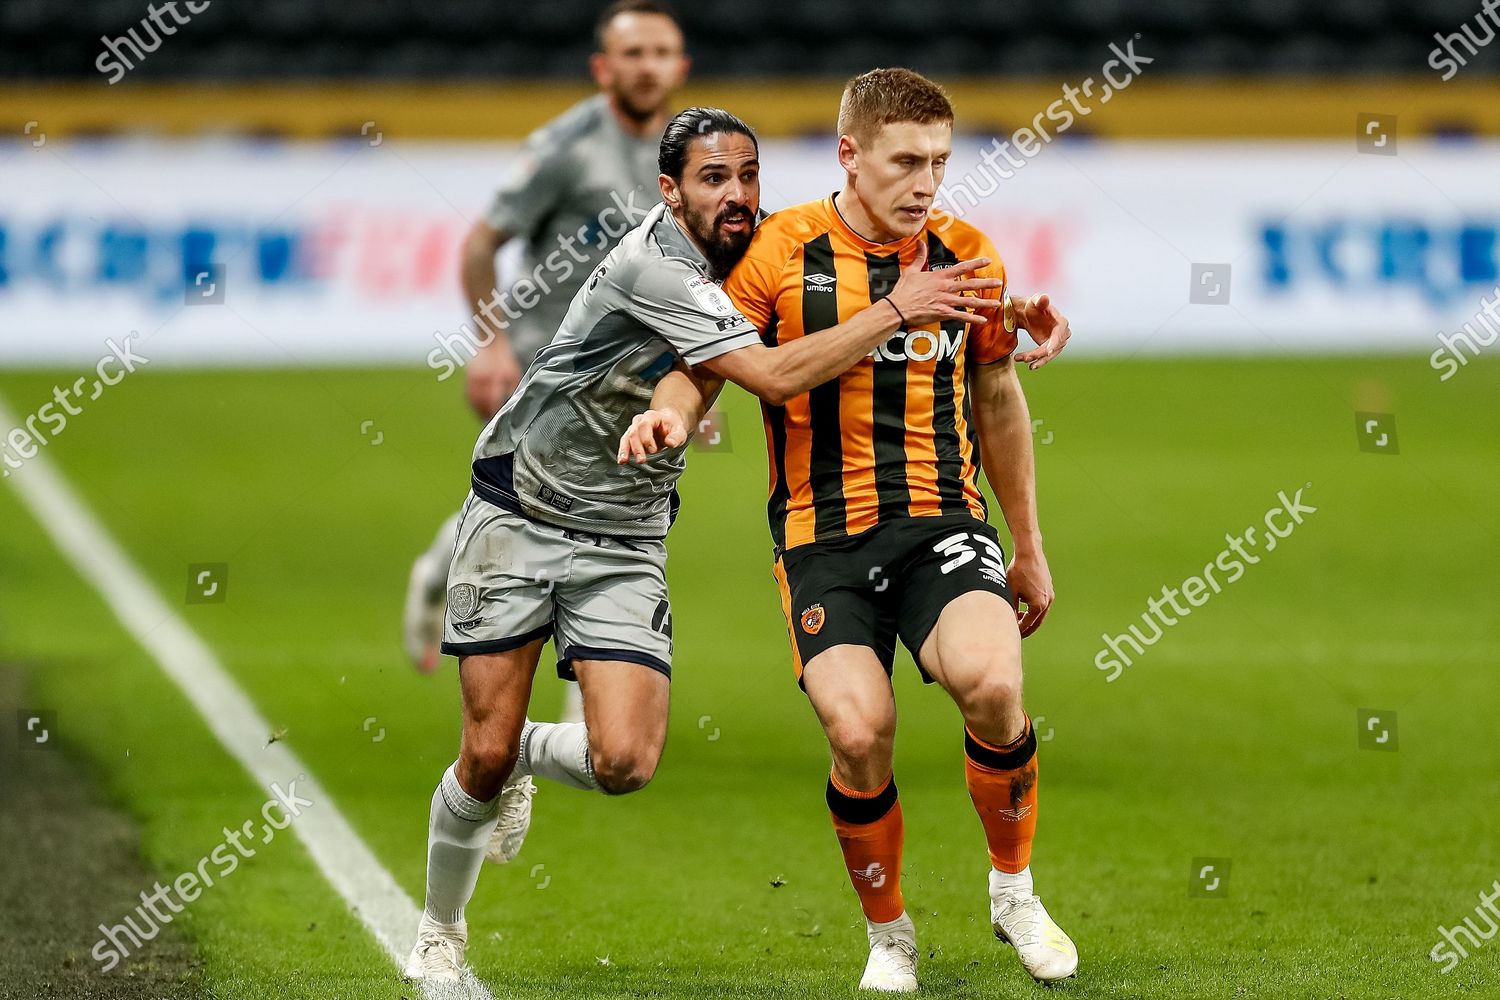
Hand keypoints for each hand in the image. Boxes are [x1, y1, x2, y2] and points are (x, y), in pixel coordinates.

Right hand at [465, 341, 522, 419]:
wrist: (490, 342)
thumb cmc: (505, 360)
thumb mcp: (513, 374)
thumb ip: (510, 390)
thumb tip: (509, 405)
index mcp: (494, 378)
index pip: (492, 401)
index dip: (493, 412)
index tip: (496, 419)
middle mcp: (481, 379)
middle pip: (480, 403)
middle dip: (484, 414)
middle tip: (489, 422)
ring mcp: (473, 378)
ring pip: (473, 400)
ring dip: (477, 410)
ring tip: (482, 418)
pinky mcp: (468, 377)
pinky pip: (468, 394)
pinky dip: (472, 403)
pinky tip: (476, 408)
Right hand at [617, 408, 689, 464]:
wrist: (667, 424)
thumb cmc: (672, 427)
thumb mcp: (679, 431)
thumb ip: (676, 437)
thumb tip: (670, 443)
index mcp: (651, 416)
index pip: (644, 426)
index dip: (647, 438)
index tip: (653, 451)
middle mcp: (639, 420)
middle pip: (634, 433)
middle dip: (637, 447)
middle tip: (641, 460)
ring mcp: (633, 428)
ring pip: (626, 438)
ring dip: (625, 450)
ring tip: (623, 461)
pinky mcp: (631, 437)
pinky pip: (624, 443)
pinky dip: (622, 452)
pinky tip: (621, 461)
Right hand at [886, 240, 1005, 327]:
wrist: (898, 307)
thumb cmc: (904, 290)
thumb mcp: (911, 270)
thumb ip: (919, 257)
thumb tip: (921, 243)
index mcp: (940, 276)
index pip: (962, 267)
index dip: (976, 263)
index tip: (987, 260)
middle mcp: (946, 287)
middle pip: (971, 285)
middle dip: (986, 283)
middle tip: (998, 283)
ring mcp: (946, 301)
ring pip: (970, 302)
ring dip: (985, 303)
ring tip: (997, 303)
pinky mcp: (943, 313)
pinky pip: (961, 316)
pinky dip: (973, 319)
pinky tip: (983, 320)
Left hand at [1007, 547, 1053, 637]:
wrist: (1029, 553)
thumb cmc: (1018, 571)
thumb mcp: (1010, 592)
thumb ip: (1011, 608)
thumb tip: (1008, 621)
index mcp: (1038, 605)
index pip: (1028, 624)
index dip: (1018, 630)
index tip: (1010, 633)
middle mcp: (1047, 601)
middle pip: (1037, 622)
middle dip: (1027, 628)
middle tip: (1017, 633)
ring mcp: (1050, 595)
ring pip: (1040, 614)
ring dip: (1030, 618)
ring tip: (1019, 619)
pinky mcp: (1049, 589)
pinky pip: (1042, 604)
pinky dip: (1034, 609)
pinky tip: (1024, 607)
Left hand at [1011, 293, 1070, 369]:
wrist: (1029, 314)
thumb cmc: (1033, 305)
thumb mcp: (1035, 301)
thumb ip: (1040, 300)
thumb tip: (1044, 297)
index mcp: (1061, 321)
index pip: (1060, 333)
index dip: (1055, 342)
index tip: (1047, 351)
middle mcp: (1063, 333)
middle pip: (1053, 346)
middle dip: (1040, 353)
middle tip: (1026, 358)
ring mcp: (1057, 342)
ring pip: (1048, 354)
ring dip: (1036, 359)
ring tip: (1021, 360)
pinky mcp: (1050, 348)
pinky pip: (1045, 357)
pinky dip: (1037, 362)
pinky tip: (1029, 366)